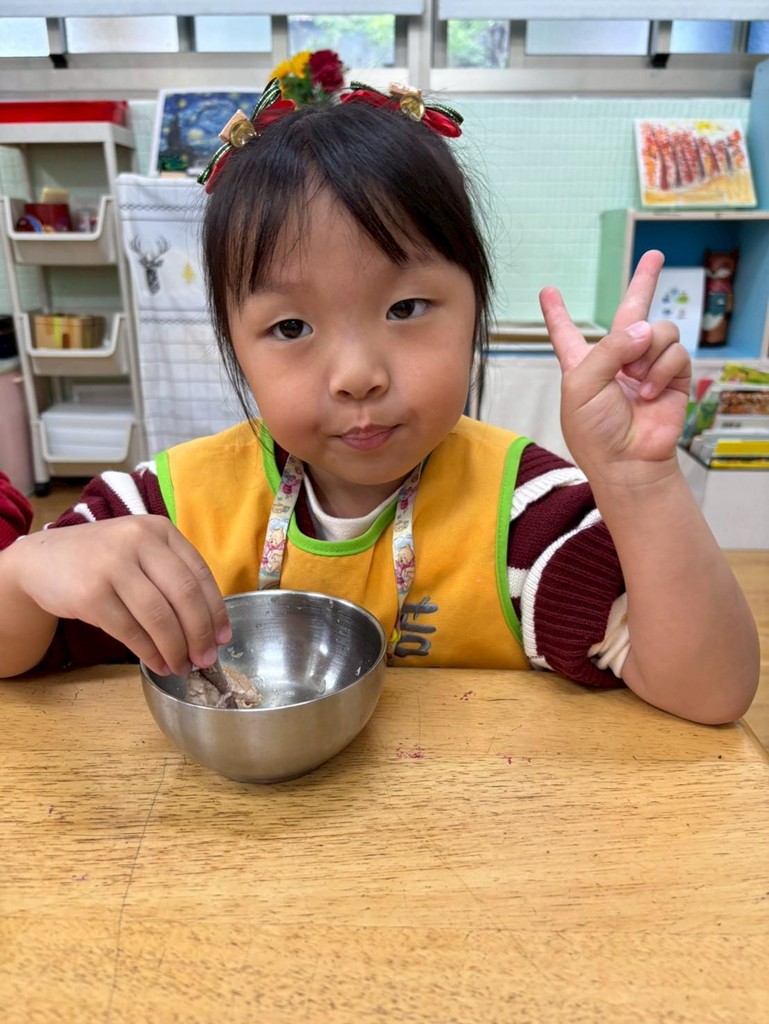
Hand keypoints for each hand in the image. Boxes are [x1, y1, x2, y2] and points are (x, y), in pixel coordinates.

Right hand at [15, 516, 229, 675]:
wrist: (41, 559)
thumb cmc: (101, 560)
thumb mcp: (139, 550)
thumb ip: (171, 574)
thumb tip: (210, 627)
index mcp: (158, 530)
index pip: (200, 573)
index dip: (216, 610)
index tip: (223, 637)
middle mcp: (138, 541)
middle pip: (184, 595)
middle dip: (200, 633)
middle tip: (206, 658)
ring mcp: (112, 566)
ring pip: (159, 617)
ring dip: (175, 648)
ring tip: (182, 666)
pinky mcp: (90, 594)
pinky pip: (130, 631)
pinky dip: (149, 652)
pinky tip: (158, 663)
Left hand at [539, 250, 690, 482]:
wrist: (627, 461)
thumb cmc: (594, 430)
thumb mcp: (582, 384)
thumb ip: (609, 348)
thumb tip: (647, 329)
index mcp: (582, 364)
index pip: (566, 333)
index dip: (556, 313)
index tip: (547, 291)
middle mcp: (616, 360)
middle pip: (630, 311)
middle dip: (644, 282)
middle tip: (655, 255)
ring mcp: (647, 366)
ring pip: (658, 329)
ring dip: (645, 354)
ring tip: (634, 381)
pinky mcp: (673, 376)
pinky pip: (674, 351)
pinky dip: (660, 370)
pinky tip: (649, 393)